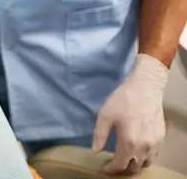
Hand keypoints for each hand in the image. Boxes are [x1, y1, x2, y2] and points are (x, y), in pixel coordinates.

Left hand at [92, 53, 168, 174]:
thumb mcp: (105, 115)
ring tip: (126, 159)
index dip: (111, 170)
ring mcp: (155, 143)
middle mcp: (144, 147)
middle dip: (123, 168)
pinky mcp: (161, 136)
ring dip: (136, 164)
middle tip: (114, 164)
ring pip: (146, 162)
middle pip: (135, 167)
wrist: (145, 87)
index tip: (104, 169)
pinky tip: (137, 148)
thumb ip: (99, 135)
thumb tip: (95, 150)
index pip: (120, 165)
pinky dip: (145, 156)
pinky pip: (154, 154)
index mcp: (129, 143)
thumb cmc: (123, 100)